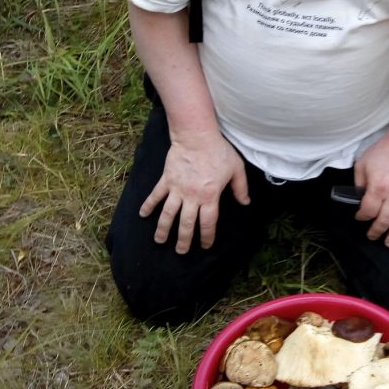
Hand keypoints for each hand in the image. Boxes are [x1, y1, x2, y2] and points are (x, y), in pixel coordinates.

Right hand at [139, 131, 249, 252]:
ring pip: (168, 214)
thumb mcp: (236, 169)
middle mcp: (192, 197)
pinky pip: (155, 195)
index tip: (206, 245)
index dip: (207, 236)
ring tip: (160, 241)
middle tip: (181, 251)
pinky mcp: (166, 180)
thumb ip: (241, 188)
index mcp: (209, 197)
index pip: (208, 223)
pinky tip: (142, 215)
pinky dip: (148, 205)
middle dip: (184, 240)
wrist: (197, 136)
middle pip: (186, 224)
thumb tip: (246, 203)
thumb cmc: (218, 151)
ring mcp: (177, 189)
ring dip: (163, 229)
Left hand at [353, 134, 388, 248]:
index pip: (368, 211)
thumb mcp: (363, 163)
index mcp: (378, 188)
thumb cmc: (384, 151)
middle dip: (376, 232)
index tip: (360, 217)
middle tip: (372, 236)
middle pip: (384, 221)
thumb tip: (359, 196)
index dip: (362, 217)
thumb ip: (359, 182)